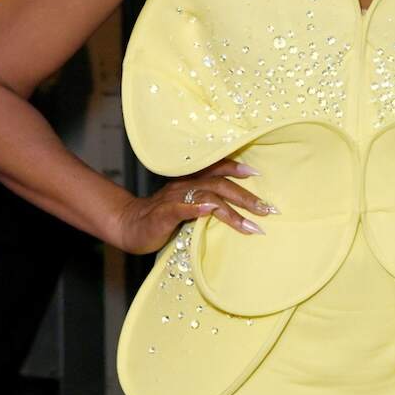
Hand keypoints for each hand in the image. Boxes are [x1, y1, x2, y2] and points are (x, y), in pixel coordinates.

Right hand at [108, 159, 274, 255]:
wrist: (127, 226)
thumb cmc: (159, 219)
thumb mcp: (186, 207)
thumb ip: (206, 203)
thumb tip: (234, 206)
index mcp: (189, 183)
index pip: (215, 169)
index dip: (236, 167)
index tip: (258, 172)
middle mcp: (183, 186)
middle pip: (219, 185)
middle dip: (246, 197)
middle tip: (268, 209)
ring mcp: (172, 200)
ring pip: (206, 198)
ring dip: (231, 211)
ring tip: (250, 225)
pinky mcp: (163, 215)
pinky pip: (180, 209)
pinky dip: (195, 209)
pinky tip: (208, 210)